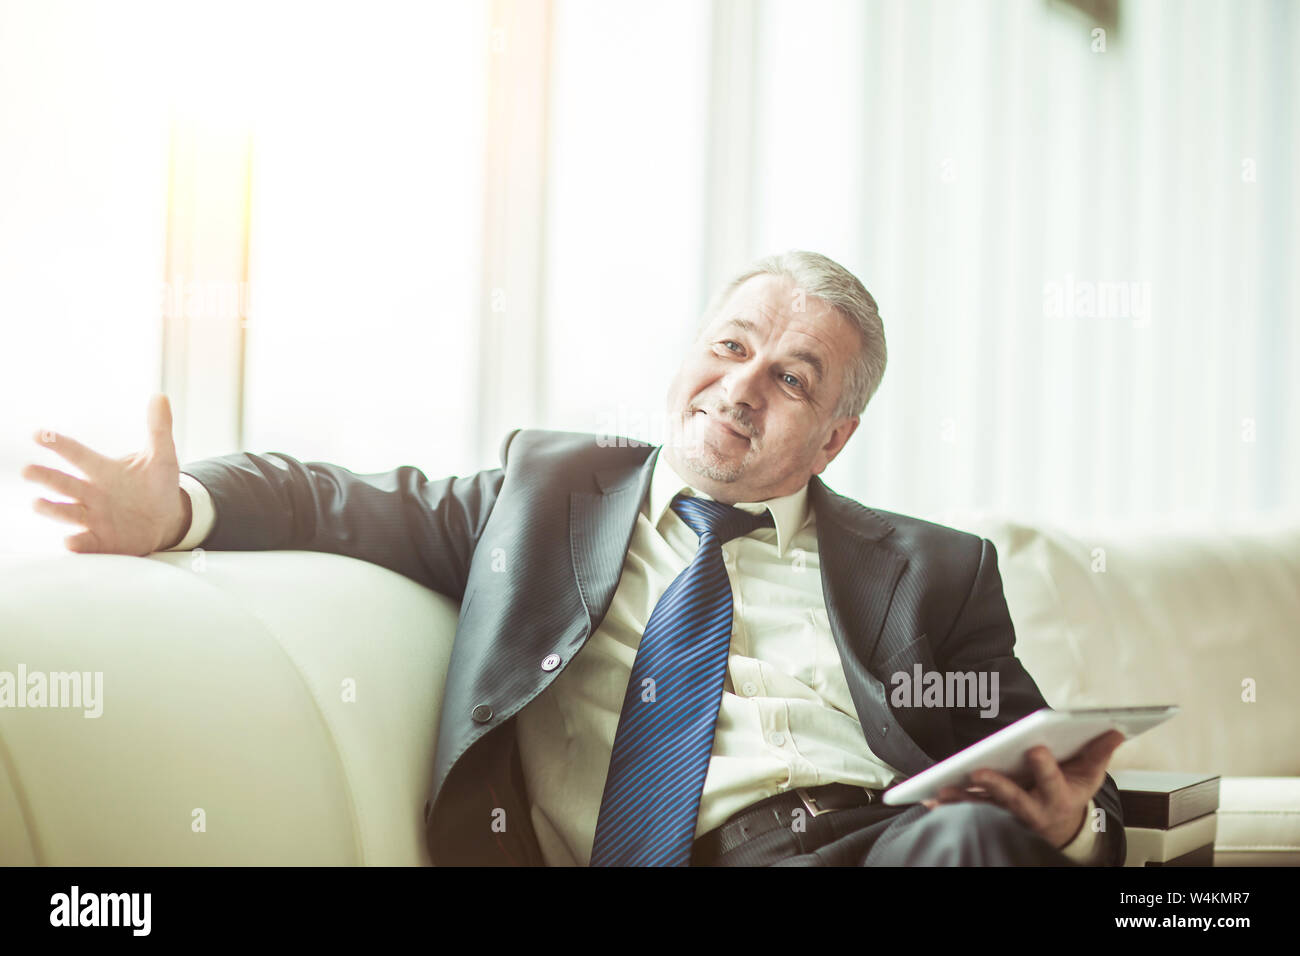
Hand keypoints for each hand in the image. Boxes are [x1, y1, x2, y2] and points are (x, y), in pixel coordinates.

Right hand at [20, 394, 189, 555]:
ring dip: (52, 509)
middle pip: (63, 484)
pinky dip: (78, 542)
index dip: (58, 444)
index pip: (76, 453)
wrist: (168, 518)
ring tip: (38, 503)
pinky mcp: (103, 540)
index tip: (39, 434)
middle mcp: (91, 493)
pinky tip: (70, 541)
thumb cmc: (158, 484)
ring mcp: (94, 517)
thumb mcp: (162, 456)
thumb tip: (159, 397)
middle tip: (28, 470)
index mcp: (102, 470)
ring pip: (67, 513)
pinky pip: (86, 542)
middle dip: (45, 477)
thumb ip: (159, 428)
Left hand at [920, 730, 1125, 848]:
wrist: (1060, 826)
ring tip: (942, 790)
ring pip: (985, 807)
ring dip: (963, 799)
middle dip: (996, 786)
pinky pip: (968, 810)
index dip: (1044, 767)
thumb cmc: (1071, 792)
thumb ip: (1100, 751)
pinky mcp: (990, 813)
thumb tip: (1116, 727)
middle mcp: (1032, 808)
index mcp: (1057, 795)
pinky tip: (929, 798)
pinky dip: (949, 805)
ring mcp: (1008, 813)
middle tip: (978, 773)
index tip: (1036, 749)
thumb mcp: (1090, 775)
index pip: (1051, 780)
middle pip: (1013, 798)